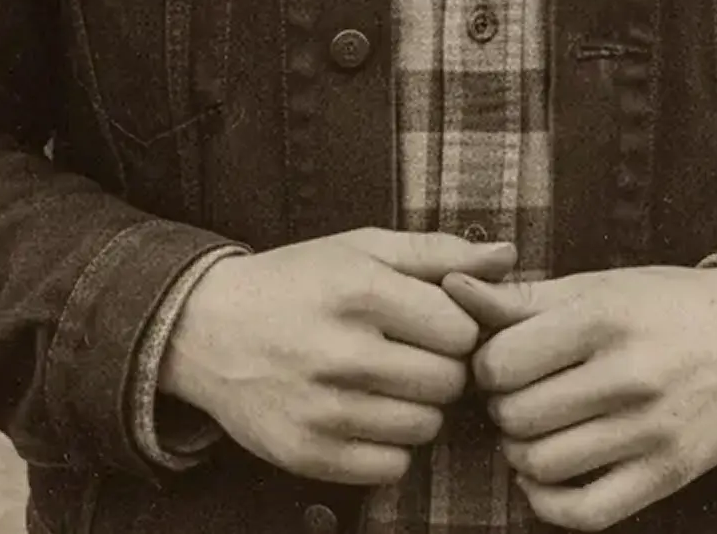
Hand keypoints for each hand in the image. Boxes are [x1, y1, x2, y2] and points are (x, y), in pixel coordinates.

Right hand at [160, 227, 516, 485]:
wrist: (208, 329)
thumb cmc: (298, 281)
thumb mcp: (363, 248)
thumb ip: (440, 253)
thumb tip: (508, 257)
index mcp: (359, 291)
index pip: (460, 330)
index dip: (456, 325)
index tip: (433, 320)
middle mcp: (341, 352)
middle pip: (448, 383)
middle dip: (441, 368)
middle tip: (411, 353)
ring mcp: (322, 409)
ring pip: (424, 427)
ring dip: (417, 407)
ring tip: (386, 381)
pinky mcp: (307, 454)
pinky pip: (390, 467)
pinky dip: (389, 446)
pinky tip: (366, 414)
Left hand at [443, 264, 716, 529]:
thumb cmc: (660, 304)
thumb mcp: (595, 285)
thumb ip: (521, 296)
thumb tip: (452, 287)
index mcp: (603, 318)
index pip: (501, 363)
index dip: (487, 366)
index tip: (503, 361)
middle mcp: (628, 374)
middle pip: (517, 417)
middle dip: (503, 410)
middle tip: (518, 397)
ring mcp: (650, 430)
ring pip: (542, 466)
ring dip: (521, 453)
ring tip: (535, 430)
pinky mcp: (667, 475)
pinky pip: (584, 512)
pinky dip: (548, 502)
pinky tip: (548, 475)